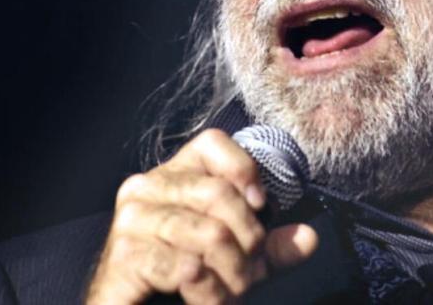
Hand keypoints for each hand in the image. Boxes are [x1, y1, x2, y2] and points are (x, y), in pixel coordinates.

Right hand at [86, 128, 318, 303]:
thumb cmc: (182, 281)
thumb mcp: (238, 260)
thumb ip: (271, 247)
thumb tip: (308, 238)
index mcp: (175, 175)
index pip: (213, 142)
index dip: (245, 170)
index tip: (263, 207)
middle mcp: (148, 187)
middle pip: (218, 193)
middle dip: (248, 240)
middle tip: (252, 272)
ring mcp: (132, 219)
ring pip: (208, 234)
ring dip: (232, 273)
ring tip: (231, 293)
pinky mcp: (124, 255)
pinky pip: (185, 267)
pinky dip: (208, 291)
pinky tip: (204, 298)